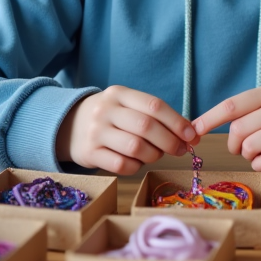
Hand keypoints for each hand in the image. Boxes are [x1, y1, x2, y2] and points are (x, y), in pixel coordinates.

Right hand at [56, 86, 199, 173]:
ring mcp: (96, 132)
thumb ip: (154, 116)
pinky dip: (136, 166)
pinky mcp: (90, 153)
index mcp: (119, 94)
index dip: (177, 122)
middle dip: (170, 141)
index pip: (154, 105)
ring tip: (156, 154)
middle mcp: (106, 110)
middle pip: (146, 127)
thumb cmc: (111, 117)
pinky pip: (122, 165)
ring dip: (154, 155)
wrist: (69, 125)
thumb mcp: (127, 106)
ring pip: (136, 148)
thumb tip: (189, 133)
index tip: (192, 135)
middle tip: (180, 149)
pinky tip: (137, 161)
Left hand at [191, 83, 260, 170]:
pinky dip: (259, 164)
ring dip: (247, 154)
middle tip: (239, 148)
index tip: (195, 129)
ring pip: (250, 147)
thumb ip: (250, 110)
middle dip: (233, 143)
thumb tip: (209, 125)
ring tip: (257, 152)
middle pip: (238, 130)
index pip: (233, 105)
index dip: (210, 118)